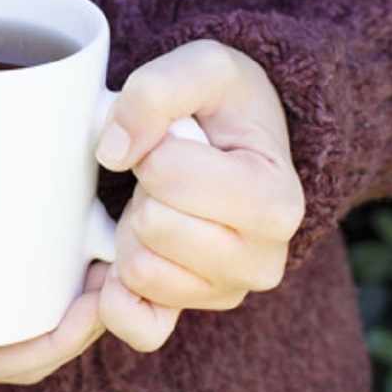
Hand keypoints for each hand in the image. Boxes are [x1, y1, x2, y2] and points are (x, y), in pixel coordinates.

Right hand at [0, 183, 107, 390]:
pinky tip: (78, 207)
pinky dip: (50, 242)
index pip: (15, 358)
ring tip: (111, 233)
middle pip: (36, 326)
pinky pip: (14, 254)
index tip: (98, 303)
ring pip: (32, 290)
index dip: (63, 340)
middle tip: (119, 262)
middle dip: (86, 307)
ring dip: (78, 275)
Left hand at [94, 40, 304, 351]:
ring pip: (138, 270)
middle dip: (144, 191)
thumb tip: (115, 150)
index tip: (181, 140)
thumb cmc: (223, 105)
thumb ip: (158, 89)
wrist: (235, 141)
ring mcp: (226, 293)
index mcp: (278, 200)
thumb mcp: (204, 66)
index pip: (169, 174)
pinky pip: (135, 325)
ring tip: (163, 204)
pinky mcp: (186, 315)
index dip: (156, 146)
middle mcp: (263, 260)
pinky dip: (114, 291)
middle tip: (167, 175)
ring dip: (131, 230)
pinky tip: (124, 253)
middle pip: (152, 225)